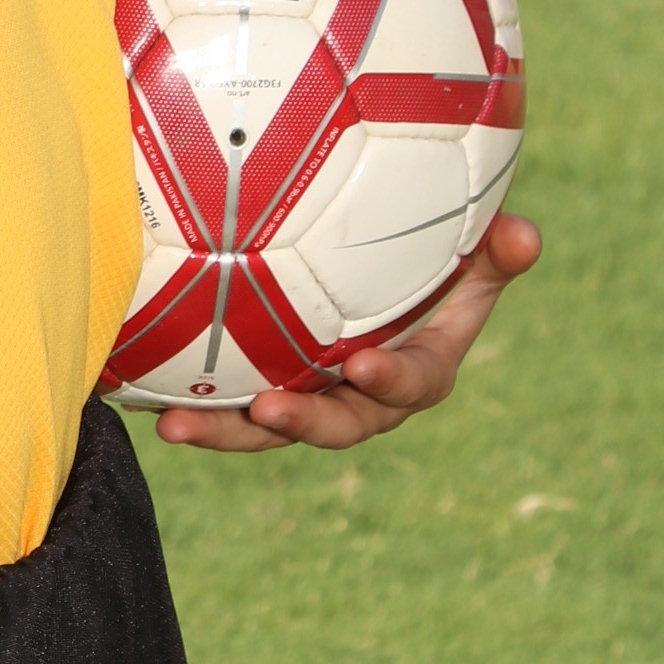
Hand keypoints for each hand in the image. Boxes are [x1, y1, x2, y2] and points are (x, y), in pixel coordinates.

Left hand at [152, 211, 540, 454]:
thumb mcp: (470, 256)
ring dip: (226, 430)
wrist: (373, 271)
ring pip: (267, 428)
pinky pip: (227, 404)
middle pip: (334, 425)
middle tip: (267, 408)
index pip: (410, 386)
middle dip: (301, 422)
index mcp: (414, 370)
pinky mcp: (260, 388)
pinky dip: (189, 403)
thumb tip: (527, 233)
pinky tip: (135, 395)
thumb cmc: (430, 260)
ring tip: (177, 424)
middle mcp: (358, 396)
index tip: (365, 364)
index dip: (390, 382)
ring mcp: (307, 395)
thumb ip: (495, 251)